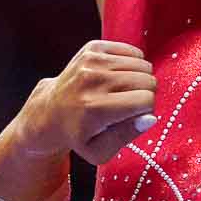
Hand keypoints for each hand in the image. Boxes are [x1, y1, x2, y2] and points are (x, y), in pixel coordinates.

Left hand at [17, 41, 159, 165]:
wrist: (50, 111)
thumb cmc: (78, 135)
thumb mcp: (100, 152)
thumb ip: (127, 136)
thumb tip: (150, 117)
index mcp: (95, 108)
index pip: (146, 100)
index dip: (146, 111)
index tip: (134, 116)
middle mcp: (92, 79)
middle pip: (147, 80)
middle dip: (145, 94)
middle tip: (128, 104)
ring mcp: (91, 61)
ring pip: (143, 64)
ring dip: (139, 79)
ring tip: (122, 91)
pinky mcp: (92, 48)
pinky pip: (133, 52)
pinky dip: (132, 64)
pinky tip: (119, 76)